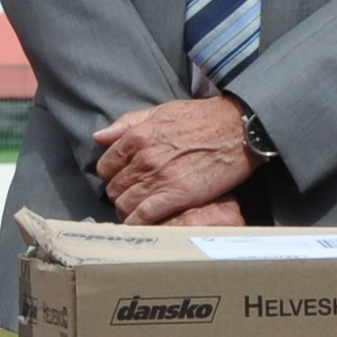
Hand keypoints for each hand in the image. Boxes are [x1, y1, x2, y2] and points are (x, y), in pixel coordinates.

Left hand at [91, 95, 255, 224]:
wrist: (237, 128)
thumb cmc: (202, 118)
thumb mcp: (160, 112)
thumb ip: (126, 123)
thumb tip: (99, 137)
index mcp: (136, 137)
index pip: (105, 167)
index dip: (112, 176)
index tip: (122, 180)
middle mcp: (143, 158)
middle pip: (114, 188)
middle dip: (120, 195)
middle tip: (132, 198)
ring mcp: (159, 178)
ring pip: (124, 204)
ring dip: (128, 211)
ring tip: (138, 212)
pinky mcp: (176, 195)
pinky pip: (144, 216)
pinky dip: (139, 223)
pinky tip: (142, 224)